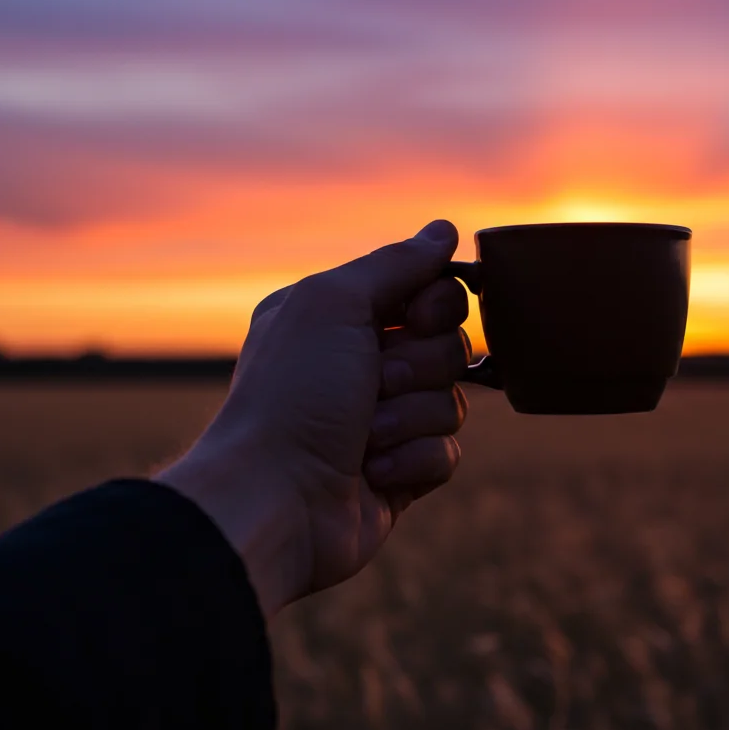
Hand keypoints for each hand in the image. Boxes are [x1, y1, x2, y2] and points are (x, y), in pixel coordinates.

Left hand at [156, 220, 470, 617]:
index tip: (413, 319)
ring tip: (364, 436)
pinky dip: (413, 460)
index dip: (435, 306)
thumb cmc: (293, 395)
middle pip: (450, 346)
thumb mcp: (334, 304)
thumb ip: (395, 264)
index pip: (429, 292)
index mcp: (340, 318)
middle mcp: (361, 365)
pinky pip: (448, 453)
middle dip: (418, 368)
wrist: (275, 499)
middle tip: (373, 384)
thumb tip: (444, 230)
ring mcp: (383, 422)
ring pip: (453, 402)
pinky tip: (371, 471)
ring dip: (410, 418)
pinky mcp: (401, 472)